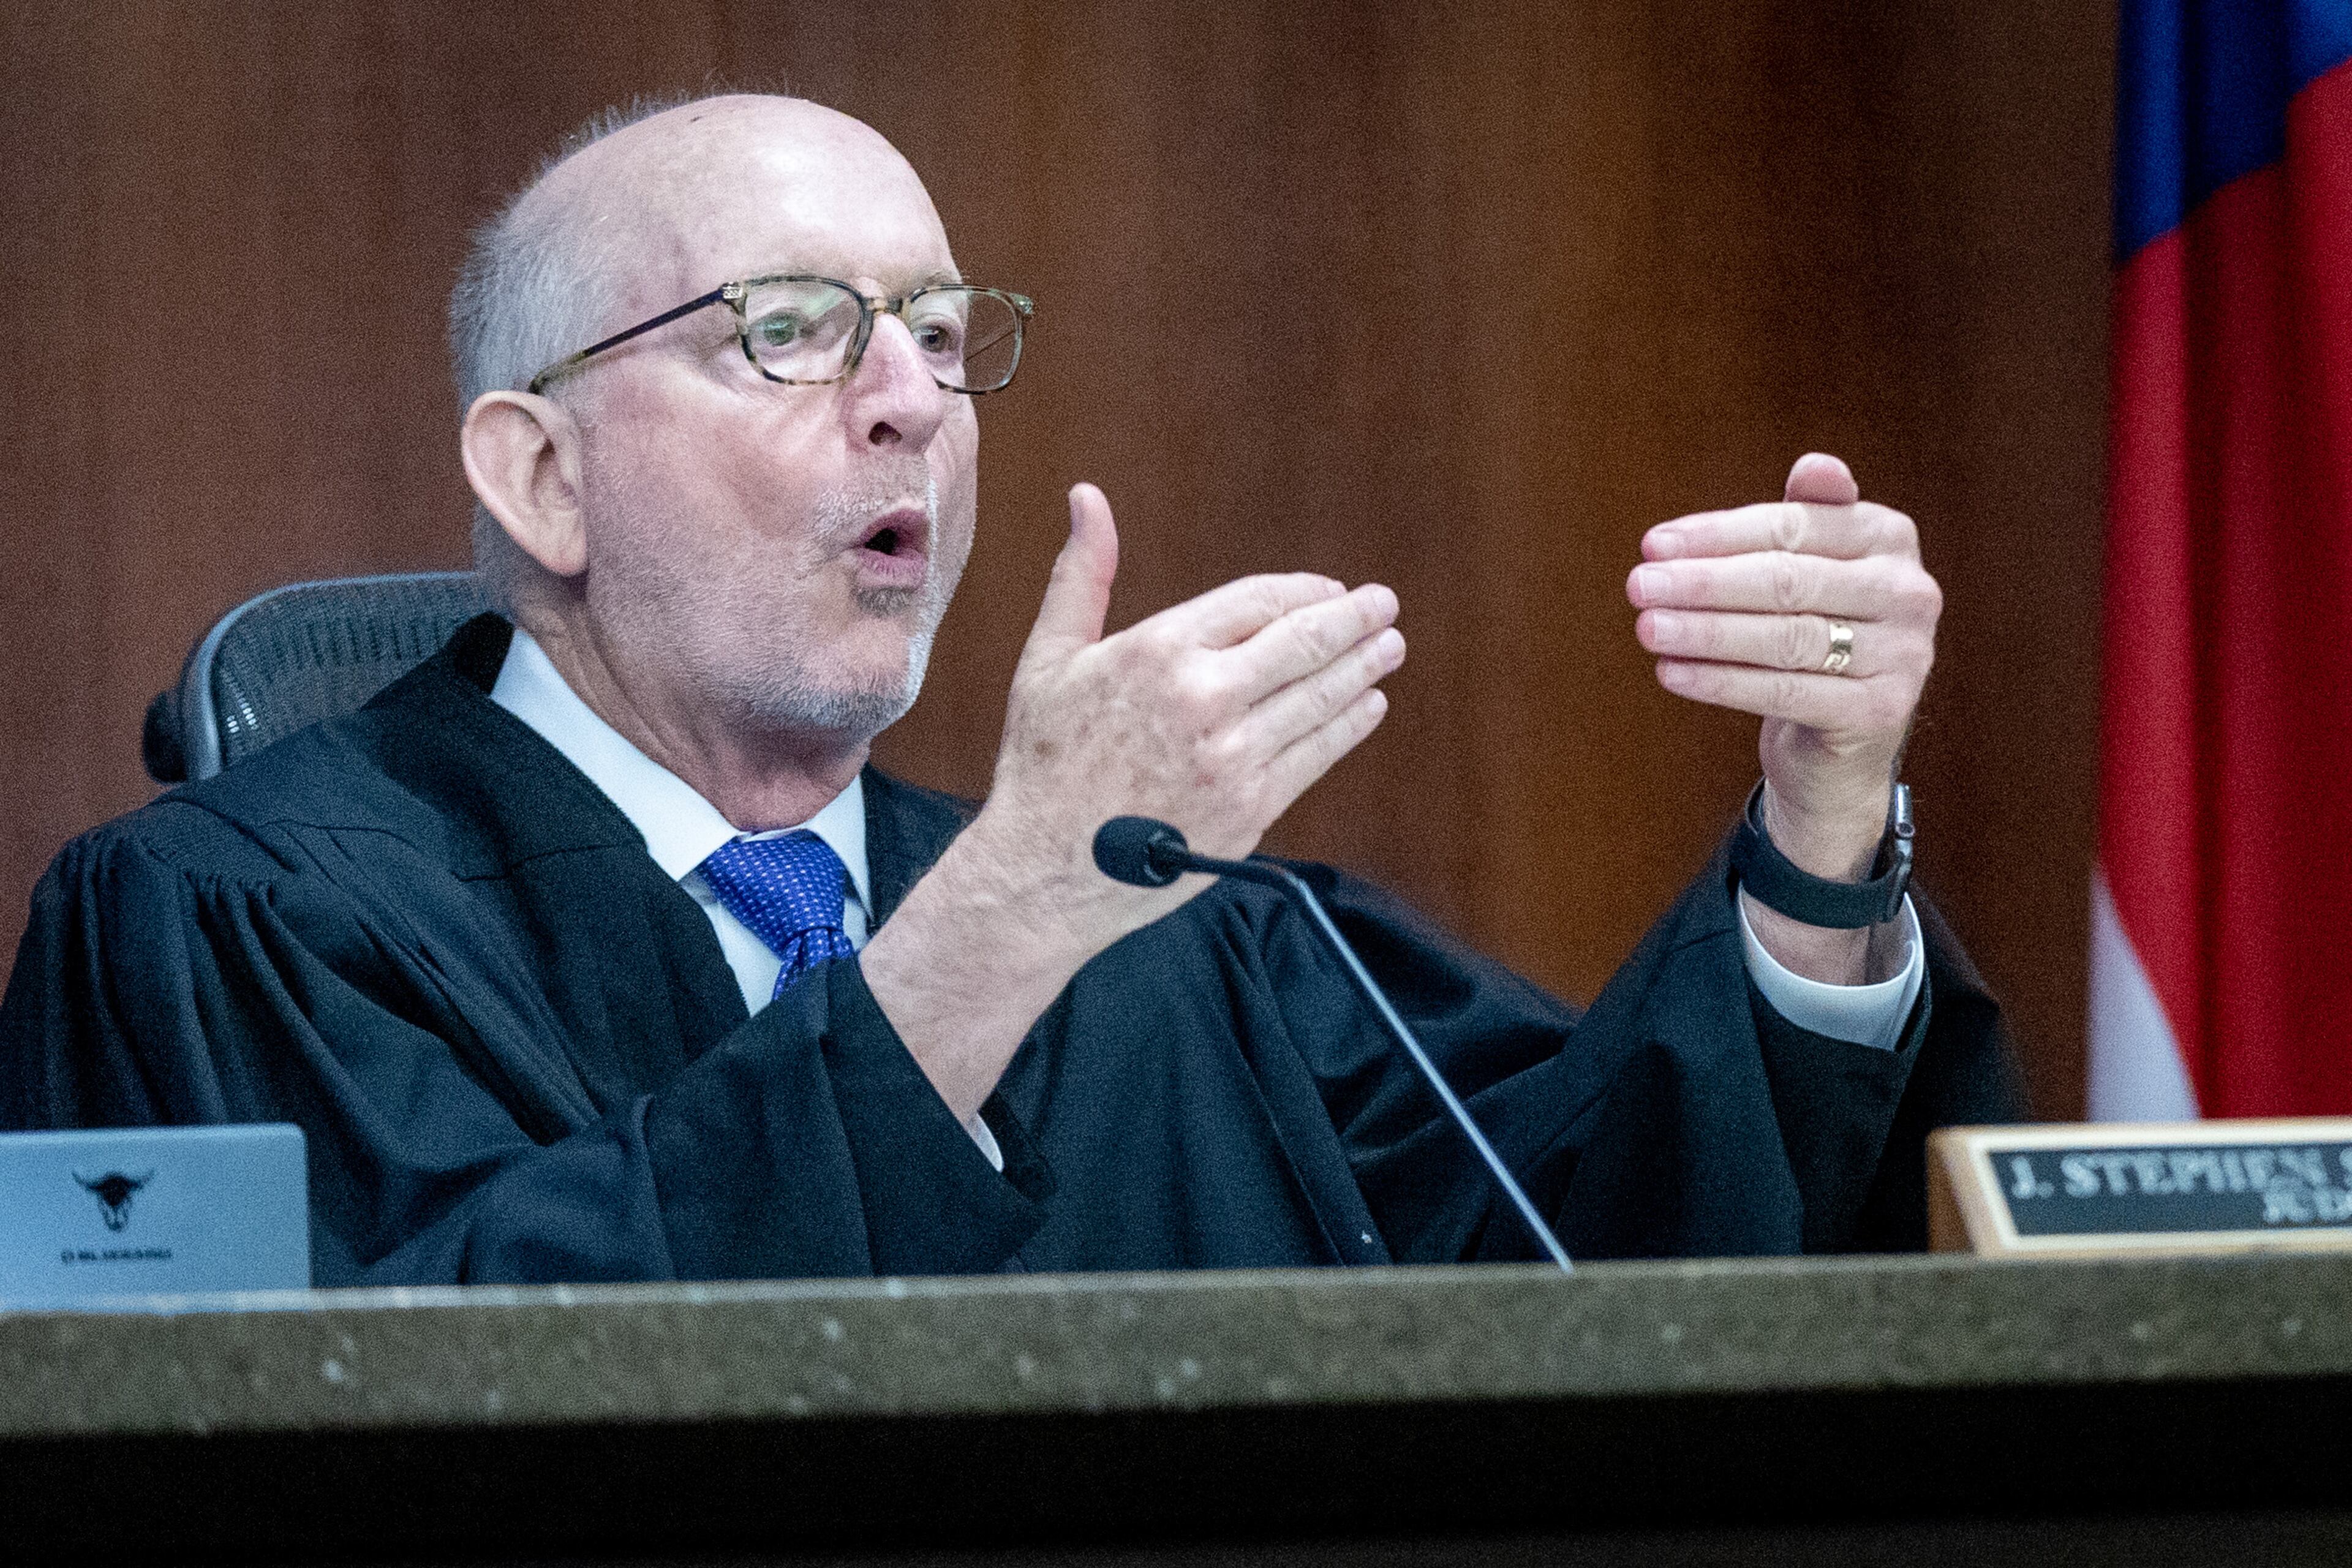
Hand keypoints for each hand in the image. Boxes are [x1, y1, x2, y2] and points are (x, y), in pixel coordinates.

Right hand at [861, 483, 1403, 1115]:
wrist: (1043, 871)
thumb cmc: (1042, 761)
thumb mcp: (1050, 657)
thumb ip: (1082, 574)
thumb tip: (1087, 496)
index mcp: (1158, 651)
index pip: (1258, 601)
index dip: (1305, 592)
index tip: (1331, 590)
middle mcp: (1204, 698)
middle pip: (1305, 643)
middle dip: (1355, 621)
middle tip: (1384, 606)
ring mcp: (1233, 757)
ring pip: (1321, 699)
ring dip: (1363, 668)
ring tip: (1388, 648)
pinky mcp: (1251, 809)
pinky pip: (1318, 754)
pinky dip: (1350, 725)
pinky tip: (1366, 706)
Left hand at [1626, 454, 1939, 976]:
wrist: (1841, 738)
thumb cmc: (1813, 633)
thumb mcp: (1809, 569)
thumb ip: (1801, 519)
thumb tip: (1815, 464)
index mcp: (1890, 538)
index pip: (1793, 526)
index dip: (1718, 535)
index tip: (1653, 545)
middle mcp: (1908, 592)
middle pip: (1788, 581)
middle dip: (1704, 582)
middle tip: (1638, 585)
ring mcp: (1902, 655)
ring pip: (1786, 638)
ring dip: (1706, 632)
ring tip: (1647, 628)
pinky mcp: (1879, 713)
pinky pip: (1786, 693)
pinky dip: (1722, 682)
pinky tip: (1672, 673)